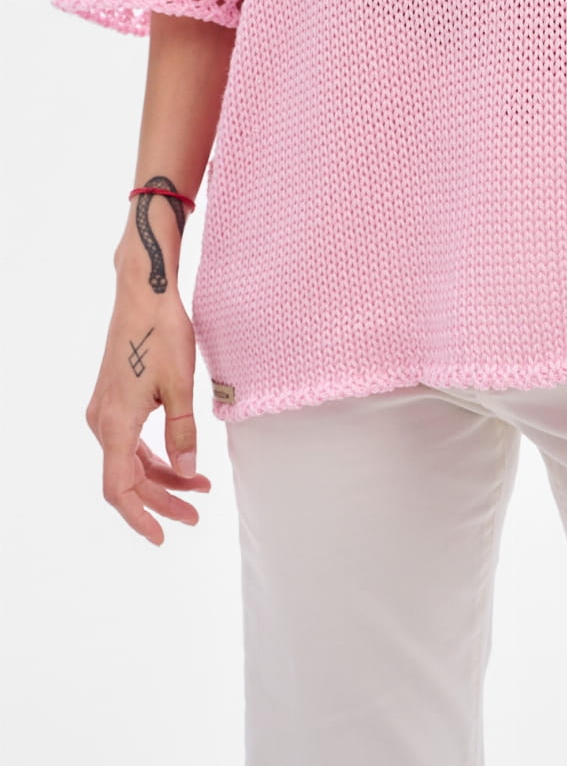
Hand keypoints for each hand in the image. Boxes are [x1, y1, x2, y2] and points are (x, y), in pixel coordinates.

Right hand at [87, 270, 210, 544]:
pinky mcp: (114, 399)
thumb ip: (183, 433)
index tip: (163, 535)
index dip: (140, 516)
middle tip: (196, 514)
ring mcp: (106, 410)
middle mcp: (103, 421)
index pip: (120, 489)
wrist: (144, 294)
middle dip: (162, 500)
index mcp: (116, 423)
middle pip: (128, 479)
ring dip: (161, 477)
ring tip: (200, 487)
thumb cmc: (162, 333)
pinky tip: (181, 459)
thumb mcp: (181, 385)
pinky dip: (154, 455)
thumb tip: (188, 473)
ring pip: (130, 460)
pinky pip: (131, 441)